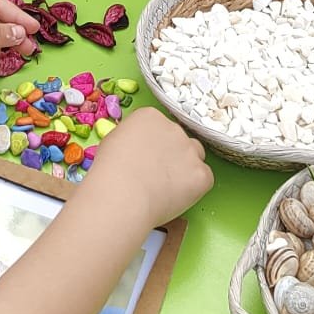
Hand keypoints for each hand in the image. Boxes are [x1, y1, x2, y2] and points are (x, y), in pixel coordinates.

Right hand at [89, 107, 212, 225]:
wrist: (122, 194)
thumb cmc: (109, 171)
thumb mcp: (113, 142)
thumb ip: (132, 139)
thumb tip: (138, 150)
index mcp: (150, 116)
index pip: (159, 127)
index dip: (154, 145)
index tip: (147, 159)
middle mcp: (174, 127)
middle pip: (179, 140)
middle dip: (172, 155)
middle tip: (157, 175)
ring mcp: (190, 150)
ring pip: (195, 157)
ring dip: (186, 168)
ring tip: (167, 188)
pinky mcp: (202, 173)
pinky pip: (204, 178)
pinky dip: (194, 188)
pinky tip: (176, 197)